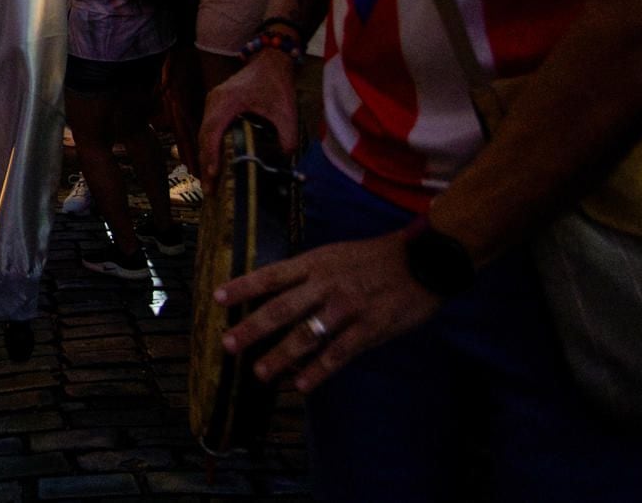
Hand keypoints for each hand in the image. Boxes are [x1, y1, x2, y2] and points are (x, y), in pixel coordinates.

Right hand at [197, 54, 298, 190]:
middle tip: (210, 190)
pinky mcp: (215, 106)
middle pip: (204, 136)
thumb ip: (287, 136)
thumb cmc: (276, 82)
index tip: (213, 175)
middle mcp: (214, 101)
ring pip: (203, 134)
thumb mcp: (286, 110)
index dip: (212, 154)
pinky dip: (210, 148)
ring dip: (206, 157)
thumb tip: (284, 160)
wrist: (271, 60)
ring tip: (211, 183)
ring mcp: (212, 103)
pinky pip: (208, 130)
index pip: (213, 131)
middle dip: (206, 164)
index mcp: (227, 101)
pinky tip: (215, 164)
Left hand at [214, 230, 439, 393]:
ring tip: (260, 373)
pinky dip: (318, 371)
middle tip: (228, 344)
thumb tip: (279, 298)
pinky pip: (339, 353)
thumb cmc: (377, 258)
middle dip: (252, 328)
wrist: (425, 259)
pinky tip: (301, 385)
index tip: (216, 298)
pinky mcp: (370, 328)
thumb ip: (310, 275)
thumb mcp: (337, 255)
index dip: (243, 287)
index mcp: (316, 263)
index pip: (271, 275)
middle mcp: (327, 284)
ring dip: (280, 356)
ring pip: (307, 334)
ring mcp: (348, 307)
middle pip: (281, 307)